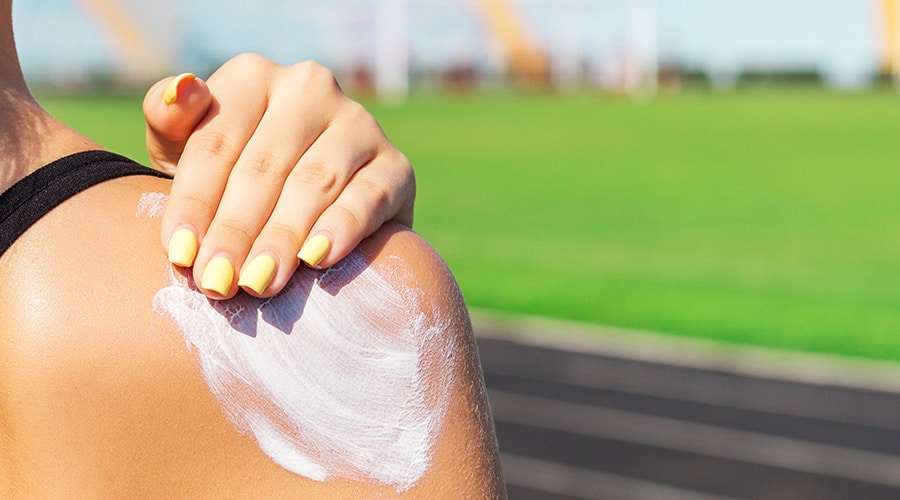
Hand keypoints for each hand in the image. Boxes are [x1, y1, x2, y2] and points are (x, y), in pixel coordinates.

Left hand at [143, 54, 414, 299]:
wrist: (307, 214)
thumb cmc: (230, 181)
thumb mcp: (185, 151)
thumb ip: (168, 119)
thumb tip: (180, 90)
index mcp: (253, 77)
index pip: (217, 142)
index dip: (194, 201)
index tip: (179, 255)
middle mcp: (310, 88)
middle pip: (264, 166)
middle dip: (236, 231)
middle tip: (217, 284)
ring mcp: (359, 123)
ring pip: (315, 182)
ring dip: (282, 237)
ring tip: (258, 283)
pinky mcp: (397, 165)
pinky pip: (369, 195)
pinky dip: (343, 227)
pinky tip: (317, 258)